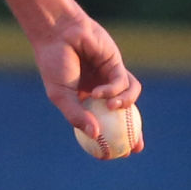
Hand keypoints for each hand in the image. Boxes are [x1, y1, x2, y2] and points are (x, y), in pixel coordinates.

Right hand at [31, 14, 143, 149]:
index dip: (113, 140)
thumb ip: (77, 116)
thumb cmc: (54, 64)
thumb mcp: (61, 96)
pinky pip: (124, 82)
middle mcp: (100, 90)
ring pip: (129, 97)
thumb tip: (95, 136)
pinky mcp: (117, 64)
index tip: (116, 155)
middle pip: (124, 115)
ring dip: (124, 104)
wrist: (58, 34)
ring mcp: (110, 77)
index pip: (104, 124)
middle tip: (137, 146)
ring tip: (111, 107)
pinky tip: (100, 92)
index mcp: (85, 100)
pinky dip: (114, 89)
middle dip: (134, 132)